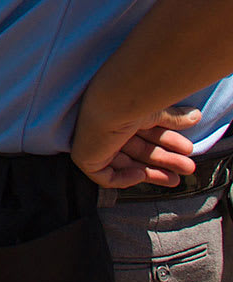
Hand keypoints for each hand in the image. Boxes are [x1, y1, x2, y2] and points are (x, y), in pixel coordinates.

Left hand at [71, 100, 200, 188]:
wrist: (113, 103)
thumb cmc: (133, 102)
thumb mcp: (158, 112)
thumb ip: (174, 118)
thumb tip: (196, 116)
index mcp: (119, 114)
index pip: (144, 133)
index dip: (166, 142)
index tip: (188, 150)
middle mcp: (106, 128)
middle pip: (138, 150)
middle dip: (164, 160)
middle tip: (188, 169)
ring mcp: (94, 143)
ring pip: (126, 164)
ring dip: (152, 173)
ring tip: (176, 179)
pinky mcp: (85, 158)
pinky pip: (104, 177)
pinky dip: (123, 179)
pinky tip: (140, 174)